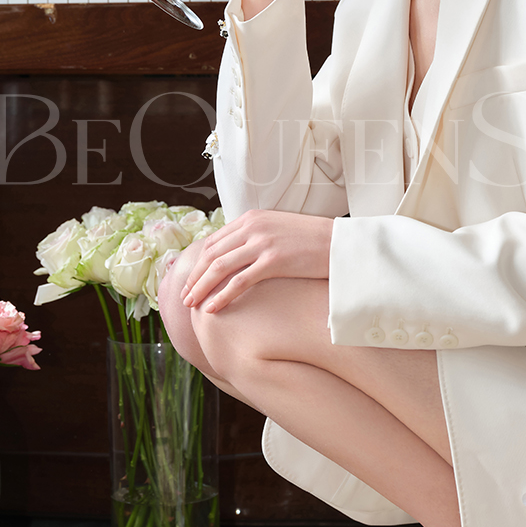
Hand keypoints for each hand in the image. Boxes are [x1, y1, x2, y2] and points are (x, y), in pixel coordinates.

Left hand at [182, 209, 333, 313]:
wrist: (340, 243)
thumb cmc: (312, 241)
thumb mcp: (278, 230)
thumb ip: (255, 237)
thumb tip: (235, 256)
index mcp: (251, 218)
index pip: (214, 241)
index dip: (198, 263)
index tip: (191, 280)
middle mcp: (253, 227)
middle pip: (212, 255)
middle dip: (194, 277)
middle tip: (185, 297)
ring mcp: (262, 243)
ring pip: (220, 267)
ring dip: (201, 288)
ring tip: (192, 305)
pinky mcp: (273, 260)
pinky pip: (239, 281)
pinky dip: (221, 295)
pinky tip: (212, 308)